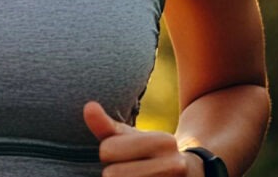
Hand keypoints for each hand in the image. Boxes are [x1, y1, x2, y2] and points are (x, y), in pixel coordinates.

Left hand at [83, 101, 200, 176]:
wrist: (189, 174)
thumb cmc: (150, 153)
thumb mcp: (132, 137)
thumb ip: (107, 126)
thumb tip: (88, 107)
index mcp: (163, 141)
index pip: (107, 150)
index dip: (108, 153)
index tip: (124, 154)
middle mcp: (173, 165)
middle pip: (112, 175)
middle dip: (113, 172)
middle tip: (130, 169)